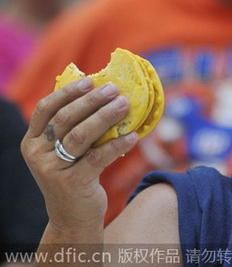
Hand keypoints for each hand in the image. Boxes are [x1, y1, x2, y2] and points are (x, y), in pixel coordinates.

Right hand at [21, 77, 137, 233]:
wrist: (72, 217)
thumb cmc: (74, 176)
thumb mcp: (64, 153)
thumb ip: (73, 129)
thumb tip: (104, 95)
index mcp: (33, 141)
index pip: (45, 109)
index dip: (68, 92)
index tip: (90, 81)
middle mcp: (38, 154)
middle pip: (65, 119)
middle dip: (92, 101)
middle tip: (115, 90)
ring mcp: (53, 170)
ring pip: (81, 136)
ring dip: (105, 117)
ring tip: (125, 105)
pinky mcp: (73, 183)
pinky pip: (98, 157)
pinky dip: (117, 144)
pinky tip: (133, 136)